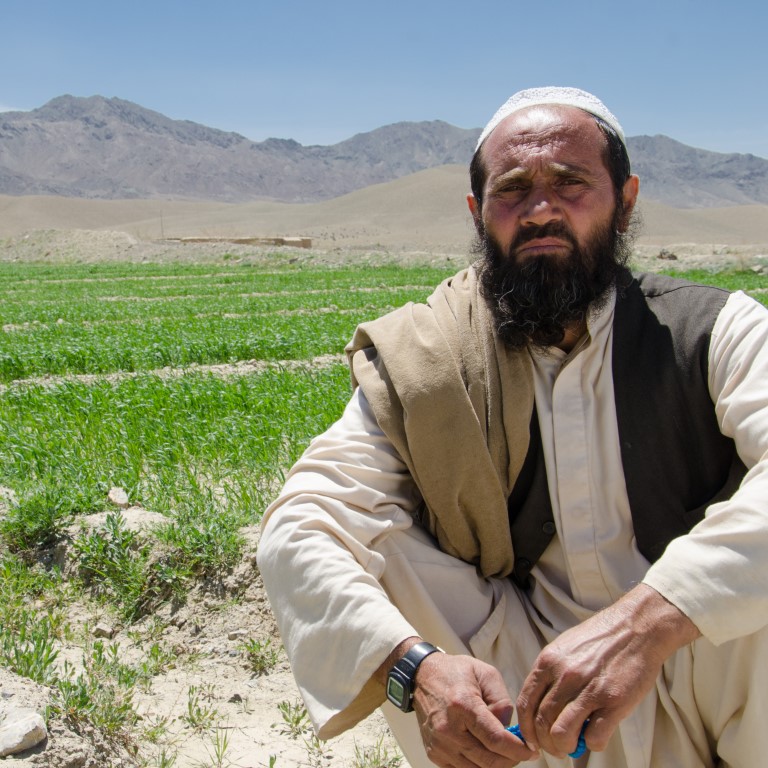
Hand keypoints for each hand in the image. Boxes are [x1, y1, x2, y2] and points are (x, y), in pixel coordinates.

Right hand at [412, 652, 538, 766]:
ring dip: (496, 764)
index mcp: (463, 706)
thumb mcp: (485, 673)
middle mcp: (448, 729)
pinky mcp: (434, 754)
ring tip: (502, 749)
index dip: (518, 750)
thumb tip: (509, 730)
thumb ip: (502, 701)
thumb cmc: (456, 672)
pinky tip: (483, 749)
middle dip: (511, 760)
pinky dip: (478, 765)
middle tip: (520, 751)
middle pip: (489, 761)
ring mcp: (439, 745)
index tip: (532, 751)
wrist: (422, 676)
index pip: (496, 740)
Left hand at [515, 584, 699, 757]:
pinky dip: (592, 744)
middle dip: (545, 744)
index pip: (525, 703)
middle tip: (554, 749)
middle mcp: (565, 675)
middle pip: (541, 722)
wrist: (636, 627)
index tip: (531, 740)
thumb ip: (551, 674)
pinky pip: (594, 737)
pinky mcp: (614, 701)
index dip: (525, 729)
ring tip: (573, 747)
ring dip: (564, 748)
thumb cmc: (600, 639)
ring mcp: (589, 689)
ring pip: (562, 733)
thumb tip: (539, 706)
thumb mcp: (565, 648)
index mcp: (549, 661)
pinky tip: (596, 736)